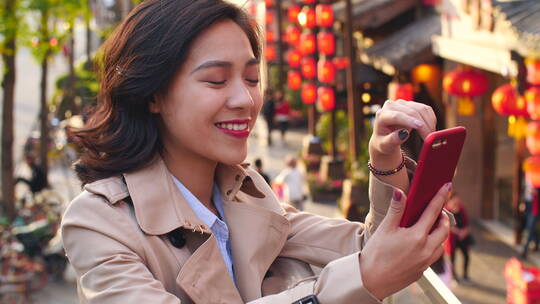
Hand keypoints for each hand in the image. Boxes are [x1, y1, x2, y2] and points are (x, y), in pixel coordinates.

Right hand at [359, 183, 450, 299]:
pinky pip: (433, 256)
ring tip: (432, 228)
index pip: (433, 212)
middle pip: (443, 229)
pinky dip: (433, 247)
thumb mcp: (385, 228)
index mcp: (417, 236)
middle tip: (439, 211)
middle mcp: (425, 249)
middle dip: (444, 218)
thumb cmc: (375, 254)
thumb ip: (396, 210)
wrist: (370, 281)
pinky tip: (422, 245)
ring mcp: (425, 262)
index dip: (441, 197)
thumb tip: (400, 192)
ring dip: (440, 234)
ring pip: (441, 245)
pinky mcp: (421, 271)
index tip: (447, 186)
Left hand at [369, 99, 436, 159]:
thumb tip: (403, 134)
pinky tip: (430, 128)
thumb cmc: (383, 142)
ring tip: (431, 135)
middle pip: (411, 112)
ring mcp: (402, 103)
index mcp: (381, 115)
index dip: (408, 120)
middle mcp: (391, 105)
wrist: (385, 136)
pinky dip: (430, 119)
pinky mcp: (412, 104)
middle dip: (423, 125)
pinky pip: (425, 109)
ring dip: (429, 122)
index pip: (396, 116)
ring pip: (421, 109)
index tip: (420, 126)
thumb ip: (392, 140)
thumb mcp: (384, 145)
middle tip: (429, 138)